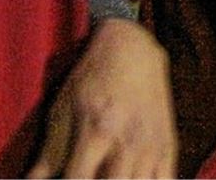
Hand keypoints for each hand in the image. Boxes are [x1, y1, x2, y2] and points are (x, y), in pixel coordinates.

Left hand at [27, 19, 177, 178]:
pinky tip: (131, 178)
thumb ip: (46, 157)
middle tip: (87, 174)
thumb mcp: (62, 111)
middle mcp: (127, 144)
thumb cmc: (92, 79)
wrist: (133, 49)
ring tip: (107, 174)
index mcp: (96, 134)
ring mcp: (151, 148)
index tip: (65, 179)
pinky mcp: (168, 147)